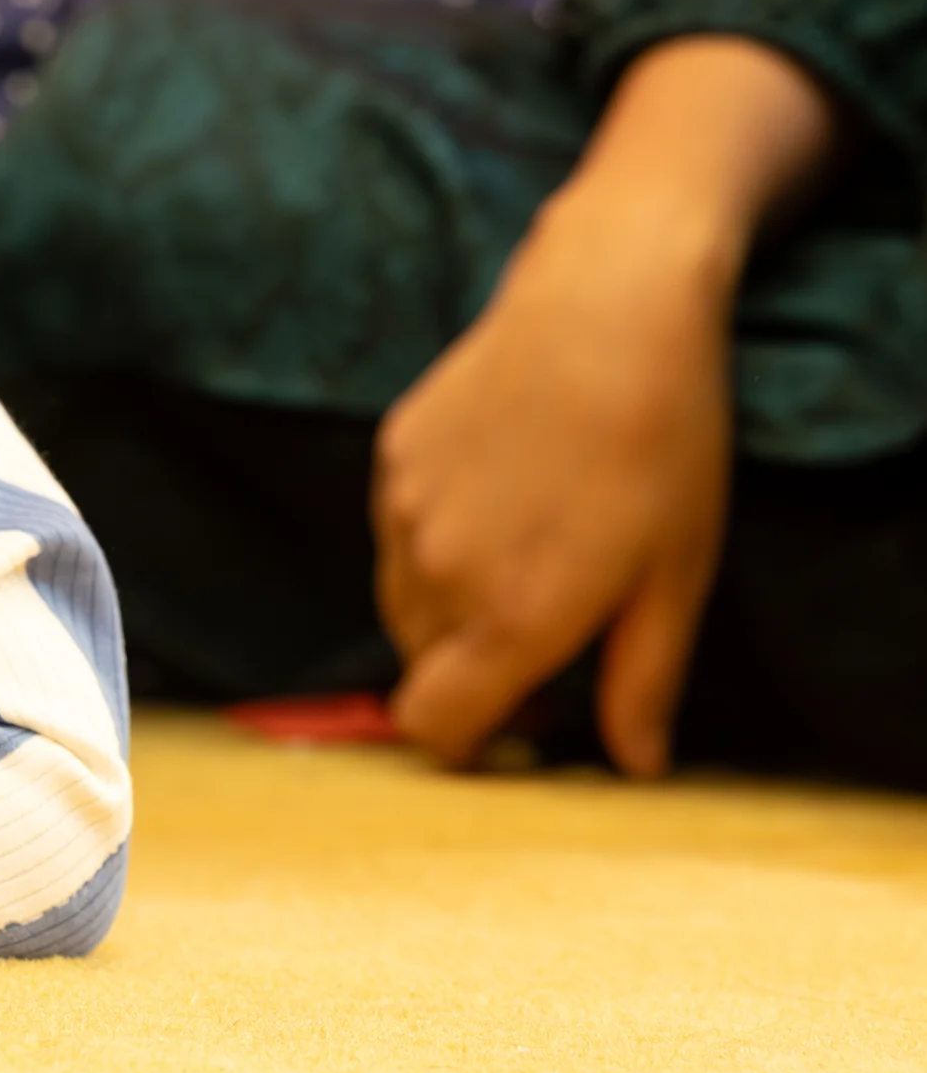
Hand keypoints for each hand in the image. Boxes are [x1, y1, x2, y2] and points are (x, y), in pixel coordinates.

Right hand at [377, 37, 835, 776]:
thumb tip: (635, 764)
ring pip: (403, 599)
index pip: (434, 726)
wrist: (605, 308)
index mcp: (511, 618)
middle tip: (544, 626)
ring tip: (528, 546)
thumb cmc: (661, 444)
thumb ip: (643, 681)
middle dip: (468, 665)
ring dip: (449, 602)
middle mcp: (439, 574)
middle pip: (418, 665)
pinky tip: (504, 487)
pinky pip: (397, 531)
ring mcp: (403, 511)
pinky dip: (436, 536)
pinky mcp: (392, 457)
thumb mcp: (680, 575)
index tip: (516, 721)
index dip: (468, 740)